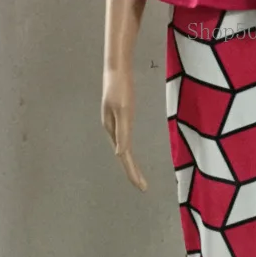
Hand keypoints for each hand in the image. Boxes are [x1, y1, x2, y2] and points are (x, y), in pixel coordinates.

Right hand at [101, 69, 147, 191]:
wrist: (116, 68)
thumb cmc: (120, 87)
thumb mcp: (122, 109)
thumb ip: (122, 131)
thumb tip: (121, 154)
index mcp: (113, 129)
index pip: (125, 156)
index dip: (132, 171)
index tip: (141, 186)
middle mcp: (112, 129)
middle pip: (124, 156)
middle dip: (132, 172)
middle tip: (143, 188)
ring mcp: (115, 123)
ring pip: (123, 149)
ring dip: (130, 164)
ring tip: (137, 177)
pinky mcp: (119, 116)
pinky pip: (124, 139)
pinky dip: (128, 151)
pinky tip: (128, 154)